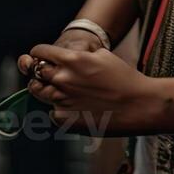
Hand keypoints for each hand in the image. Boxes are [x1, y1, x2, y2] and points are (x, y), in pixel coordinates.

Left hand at [16, 43, 171, 134]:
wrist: (139, 105)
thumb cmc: (124, 78)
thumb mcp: (102, 54)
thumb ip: (79, 54)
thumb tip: (68, 55)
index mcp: (71, 60)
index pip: (39, 52)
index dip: (39, 53)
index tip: (40, 55)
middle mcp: (62, 79)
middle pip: (34, 73)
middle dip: (38, 71)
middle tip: (45, 72)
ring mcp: (62, 101)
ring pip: (38, 93)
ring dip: (44, 89)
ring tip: (57, 90)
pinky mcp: (65, 120)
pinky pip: (52, 112)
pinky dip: (58, 109)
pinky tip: (73, 107)